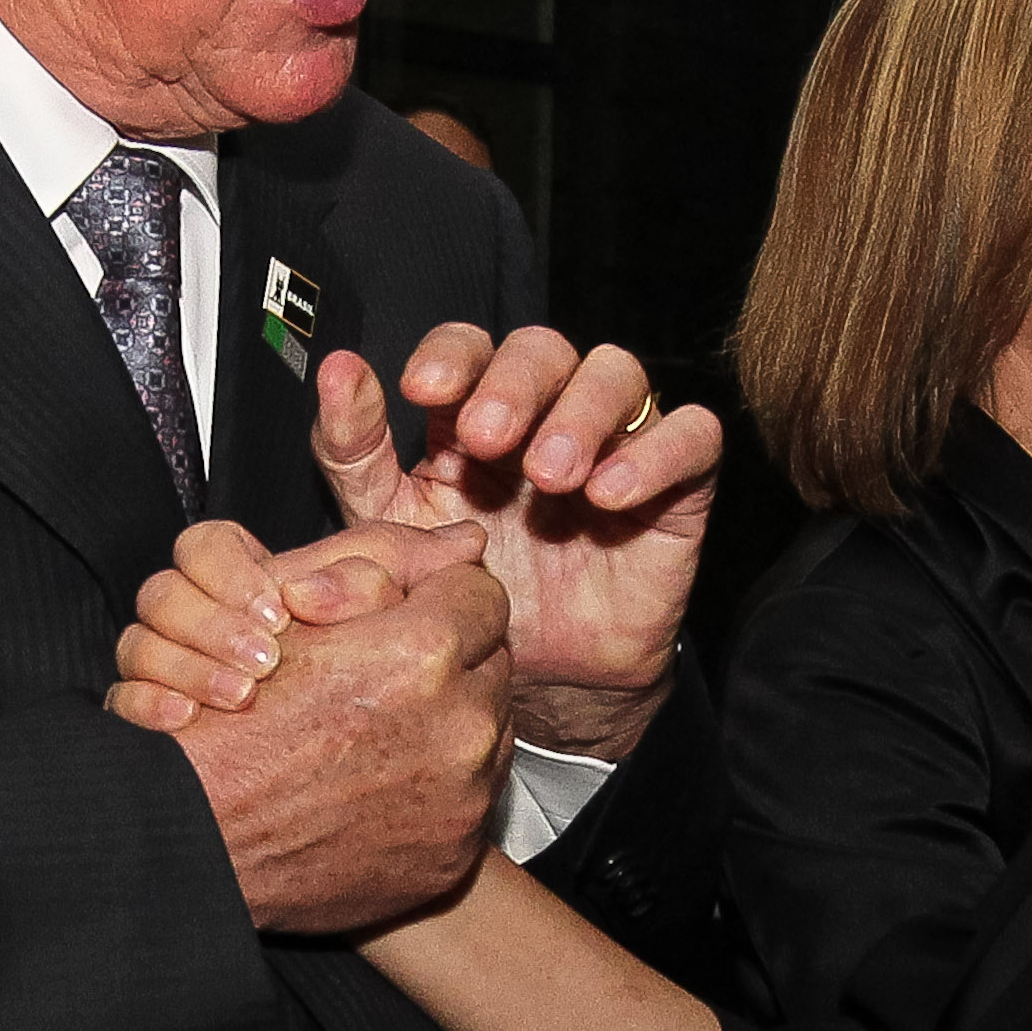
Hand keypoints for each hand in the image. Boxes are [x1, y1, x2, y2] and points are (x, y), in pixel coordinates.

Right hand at [116, 547, 515, 934]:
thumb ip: (383, 569)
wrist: (201, 847)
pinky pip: (474, 800)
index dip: (438, 597)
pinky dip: (442, 787)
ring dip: (450, 722)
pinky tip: (386, 784)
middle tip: (384, 677)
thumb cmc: (230, 731)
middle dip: (449, 662)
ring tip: (379, 732)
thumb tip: (466, 543)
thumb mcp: (292, 618)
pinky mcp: (455, 857)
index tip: (407, 615)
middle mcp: (462, 729)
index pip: (480, 593)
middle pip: (491, 665)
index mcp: (424, 654)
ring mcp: (464, 801)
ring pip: (488, 731)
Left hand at [315, 325, 719, 756]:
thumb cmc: (461, 595)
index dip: (451, 355)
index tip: (420, 390)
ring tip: (550, 476)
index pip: (470, 346)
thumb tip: (338, 367)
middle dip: (513, 384)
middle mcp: (547, 413)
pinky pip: (693, 436)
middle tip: (486, 440)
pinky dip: (658, 451)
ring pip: (618, 374)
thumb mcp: (390, 525)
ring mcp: (615, 443)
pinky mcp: (676, 488)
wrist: (535, 684)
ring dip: (582, 412)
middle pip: (544, 349)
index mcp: (474, 412)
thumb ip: (355, 450)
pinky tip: (611, 494)